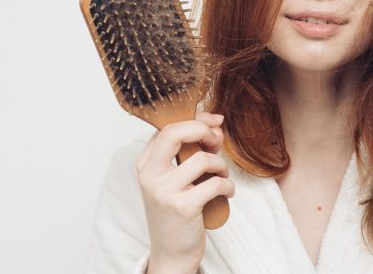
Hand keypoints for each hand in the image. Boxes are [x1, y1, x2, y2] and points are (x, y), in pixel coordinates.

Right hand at [135, 111, 233, 273]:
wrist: (171, 252)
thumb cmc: (177, 210)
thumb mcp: (177, 178)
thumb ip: (192, 150)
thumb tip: (216, 125)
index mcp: (145, 163)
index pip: (167, 127)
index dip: (195, 120)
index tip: (213, 124)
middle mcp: (150, 175)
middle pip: (174, 132)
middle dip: (202, 129)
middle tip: (216, 141)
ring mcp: (164, 191)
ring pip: (203, 159)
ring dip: (221, 166)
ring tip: (221, 177)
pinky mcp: (182, 207)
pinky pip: (215, 184)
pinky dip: (227, 186)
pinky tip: (226, 193)